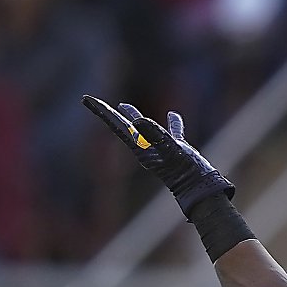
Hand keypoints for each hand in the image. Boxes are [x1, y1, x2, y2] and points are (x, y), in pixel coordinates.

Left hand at [82, 95, 233, 213]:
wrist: (199, 188)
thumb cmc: (184, 171)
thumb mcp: (170, 150)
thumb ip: (155, 135)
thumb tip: (138, 122)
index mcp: (140, 148)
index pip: (118, 125)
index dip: (102, 111)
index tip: (87, 99)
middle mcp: (146, 149)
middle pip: (124, 127)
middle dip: (110, 115)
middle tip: (94, 103)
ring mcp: (160, 150)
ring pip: (143, 129)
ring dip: (134, 117)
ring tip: (123, 106)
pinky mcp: (176, 150)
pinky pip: (170, 133)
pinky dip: (171, 123)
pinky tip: (173, 114)